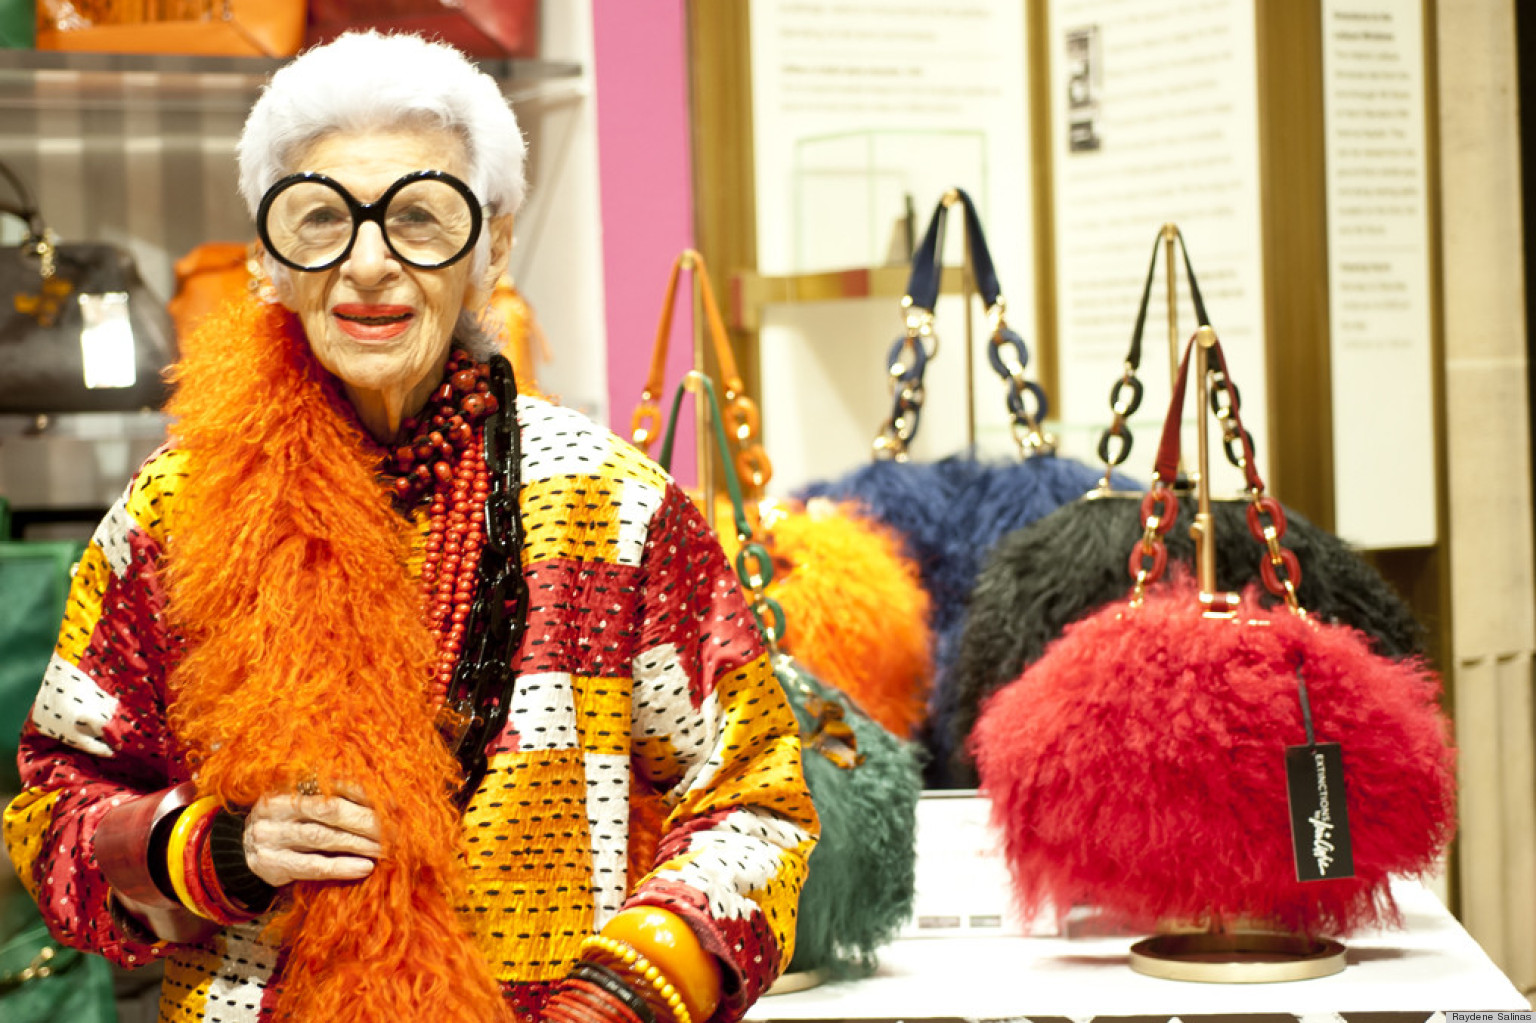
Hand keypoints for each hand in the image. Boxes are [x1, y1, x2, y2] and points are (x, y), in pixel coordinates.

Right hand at [242, 784, 380, 886]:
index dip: (365, 793)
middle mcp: (279, 808)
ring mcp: (274, 837)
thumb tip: (383, 801)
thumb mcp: (298, 803)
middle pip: (330, 811)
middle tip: (395, 829)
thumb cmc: (284, 823)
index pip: (332, 785)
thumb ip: (330, 797)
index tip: (393, 803)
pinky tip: (363, 868)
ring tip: (384, 849)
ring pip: (323, 837)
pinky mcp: (274, 864)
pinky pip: (312, 866)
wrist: (239, 852)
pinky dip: (341, 867)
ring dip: (358, 843)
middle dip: (366, 820)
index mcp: (288, 786)